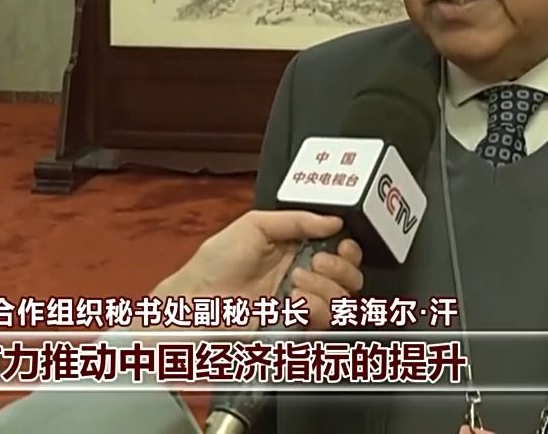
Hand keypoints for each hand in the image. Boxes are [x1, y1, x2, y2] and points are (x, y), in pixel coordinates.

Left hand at [152, 210, 363, 330]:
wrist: (197, 302)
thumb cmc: (216, 263)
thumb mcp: (254, 225)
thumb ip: (297, 220)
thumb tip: (333, 220)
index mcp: (298, 248)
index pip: (341, 249)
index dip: (348, 248)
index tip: (342, 245)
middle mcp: (305, 275)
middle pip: (350, 276)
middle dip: (340, 267)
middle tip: (316, 262)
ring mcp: (302, 304)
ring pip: (342, 299)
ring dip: (324, 288)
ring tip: (296, 283)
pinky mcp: (296, 327)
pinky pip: (324, 322)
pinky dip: (314, 310)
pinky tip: (293, 303)